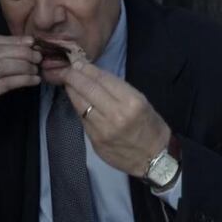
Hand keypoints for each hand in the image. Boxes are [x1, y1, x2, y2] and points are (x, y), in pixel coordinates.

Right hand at [0, 34, 41, 141]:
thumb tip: (22, 44)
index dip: (13, 40)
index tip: (31, 42)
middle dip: (22, 52)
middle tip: (38, 56)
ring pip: (3, 66)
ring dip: (24, 66)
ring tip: (36, 68)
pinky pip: (6, 83)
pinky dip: (22, 80)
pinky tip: (34, 80)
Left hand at [61, 60, 170, 176]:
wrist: (155, 159)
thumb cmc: (151, 127)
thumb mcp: (142, 102)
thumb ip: (118, 90)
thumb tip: (95, 77)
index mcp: (132, 102)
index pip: (103, 80)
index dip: (87, 69)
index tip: (78, 62)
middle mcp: (116, 114)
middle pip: (88, 89)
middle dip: (74, 76)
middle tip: (66, 69)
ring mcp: (103, 129)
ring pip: (80, 104)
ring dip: (71, 91)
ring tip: (67, 82)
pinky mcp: (95, 141)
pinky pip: (82, 119)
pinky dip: (77, 107)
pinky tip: (76, 100)